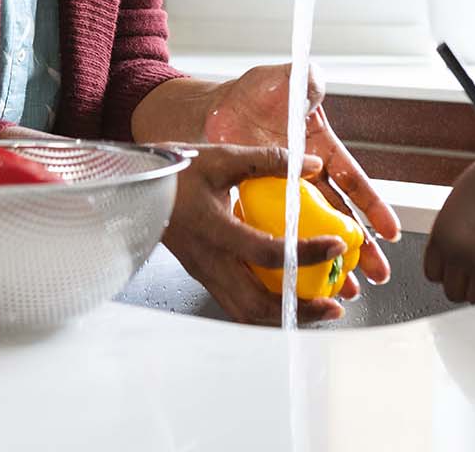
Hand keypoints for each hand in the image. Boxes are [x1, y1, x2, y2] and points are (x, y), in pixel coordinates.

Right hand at [160, 144, 349, 324]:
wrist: (139, 186)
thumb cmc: (178, 171)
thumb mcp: (223, 158)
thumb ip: (269, 160)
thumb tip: (312, 164)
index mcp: (214, 231)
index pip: (267, 251)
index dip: (305, 253)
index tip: (335, 246)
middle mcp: (209, 262)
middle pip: (256, 305)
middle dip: (299, 309)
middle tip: (333, 304)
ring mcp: (205, 274)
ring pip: (246, 313)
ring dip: (284, 315)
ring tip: (317, 308)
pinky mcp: (205, 276)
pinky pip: (238, 303)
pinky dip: (267, 308)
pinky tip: (288, 296)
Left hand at [202, 63, 400, 292]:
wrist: (215, 109)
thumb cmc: (256, 94)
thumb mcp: (286, 81)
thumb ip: (306, 83)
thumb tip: (315, 84)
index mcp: (321, 150)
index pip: (352, 180)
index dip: (373, 205)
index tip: (390, 230)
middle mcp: (306, 177)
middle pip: (339, 216)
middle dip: (360, 247)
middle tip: (376, 274)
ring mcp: (282, 194)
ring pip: (310, 233)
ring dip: (326, 261)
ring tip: (342, 289)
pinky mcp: (256, 206)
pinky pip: (272, 235)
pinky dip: (282, 258)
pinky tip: (290, 280)